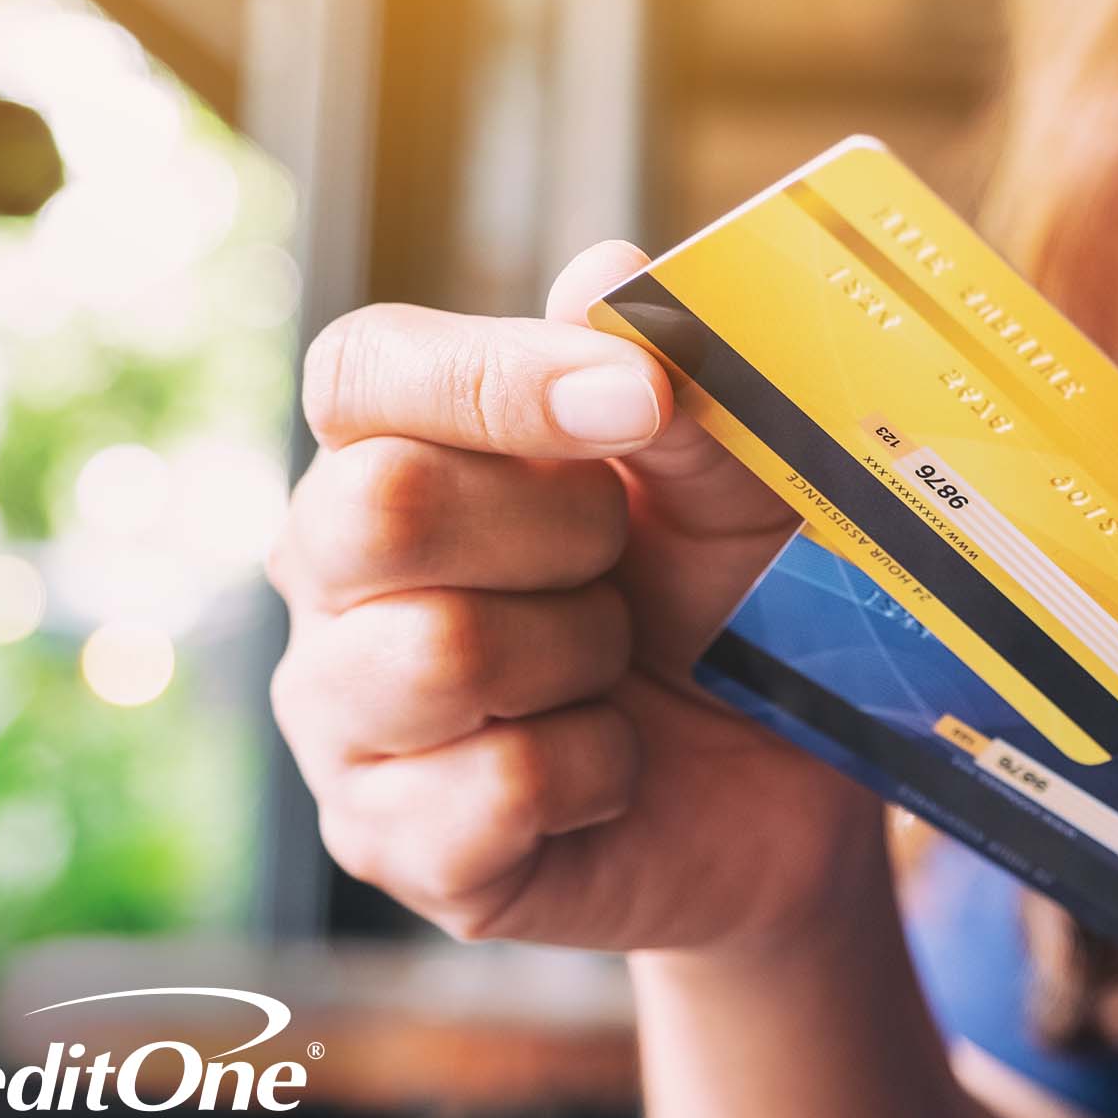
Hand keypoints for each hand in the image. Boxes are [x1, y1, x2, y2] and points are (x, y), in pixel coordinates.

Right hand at [270, 241, 885, 957]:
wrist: (782, 789)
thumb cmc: (733, 607)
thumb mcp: (737, 490)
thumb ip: (680, 387)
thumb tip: (606, 274)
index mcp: (399, 450)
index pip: (363, 370)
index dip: (496, 376)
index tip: (639, 401)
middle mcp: (334, 577)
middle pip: (375, 508)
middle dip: (557, 531)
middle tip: (626, 564)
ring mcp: (344, 717)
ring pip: (436, 655)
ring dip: (582, 658)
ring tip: (618, 671)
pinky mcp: (389, 842)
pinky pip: (492, 793)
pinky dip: (596, 773)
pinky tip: (611, 770)